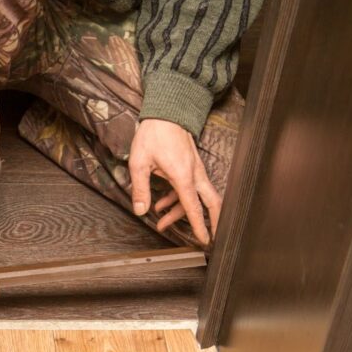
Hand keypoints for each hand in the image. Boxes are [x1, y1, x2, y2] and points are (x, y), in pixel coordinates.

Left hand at [128, 119, 220, 245]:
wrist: (166, 111)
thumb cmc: (153, 134)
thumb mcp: (140, 163)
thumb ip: (140, 189)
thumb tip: (141, 211)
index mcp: (183, 176)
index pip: (194, 207)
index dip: (200, 226)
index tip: (205, 240)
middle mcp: (194, 174)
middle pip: (210, 203)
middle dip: (212, 222)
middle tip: (209, 238)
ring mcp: (194, 169)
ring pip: (195, 197)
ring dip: (180, 212)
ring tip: (162, 223)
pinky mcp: (190, 166)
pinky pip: (189, 188)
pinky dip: (177, 199)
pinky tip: (161, 205)